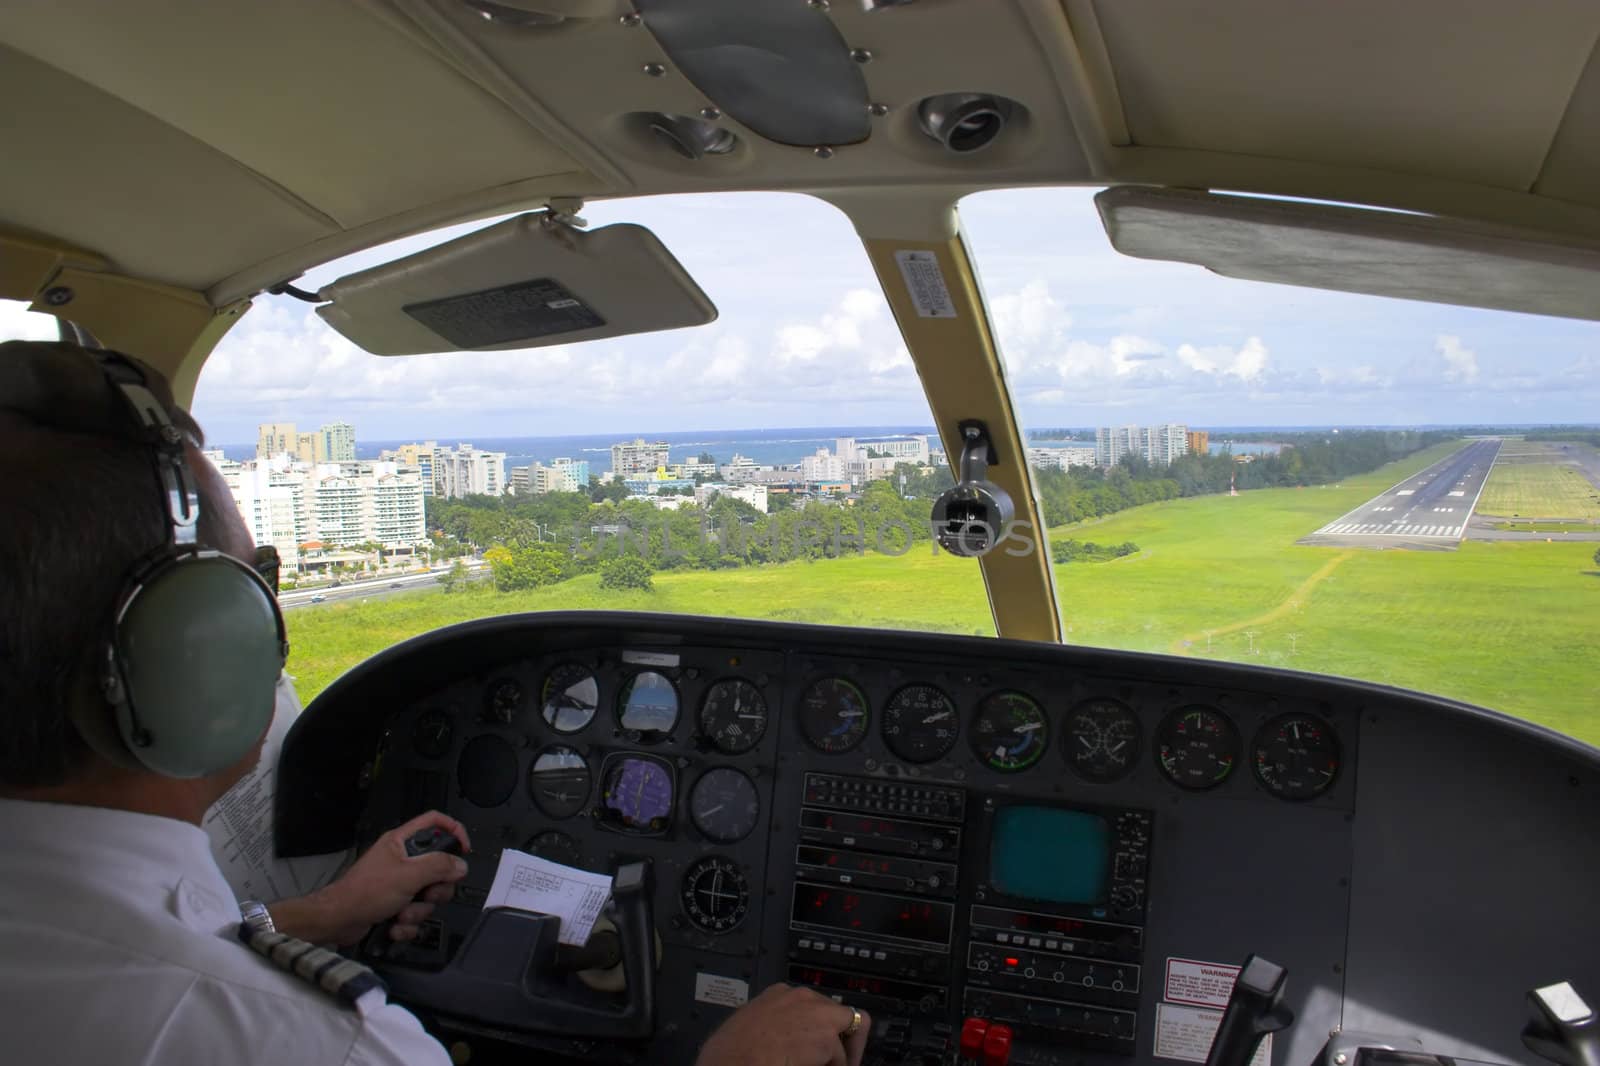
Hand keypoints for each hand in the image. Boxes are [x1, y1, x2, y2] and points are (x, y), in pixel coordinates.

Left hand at [270, 811, 470, 946]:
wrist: (338, 922)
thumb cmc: (363, 892)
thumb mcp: (407, 875)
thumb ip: (438, 866)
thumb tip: (460, 865)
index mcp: (402, 843)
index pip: (435, 822)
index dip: (454, 831)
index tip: (463, 850)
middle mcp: (402, 860)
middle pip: (439, 867)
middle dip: (436, 888)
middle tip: (426, 893)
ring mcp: (399, 884)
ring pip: (429, 895)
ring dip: (418, 910)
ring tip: (401, 913)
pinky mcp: (396, 905)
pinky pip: (417, 914)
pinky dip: (408, 924)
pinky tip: (394, 925)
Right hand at [695, 984, 869, 1065]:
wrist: (732, 1063)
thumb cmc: (729, 1054)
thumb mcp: (748, 1028)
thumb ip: (771, 1026)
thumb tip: (779, 1041)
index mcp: (778, 994)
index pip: (812, 1006)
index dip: (817, 1029)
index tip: (815, 1047)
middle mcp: (800, 997)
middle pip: (839, 1014)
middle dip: (840, 1039)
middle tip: (834, 1062)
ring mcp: (816, 1013)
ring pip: (846, 1033)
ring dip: (840, 1056)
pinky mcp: (826, 1036)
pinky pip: (843, 1059)